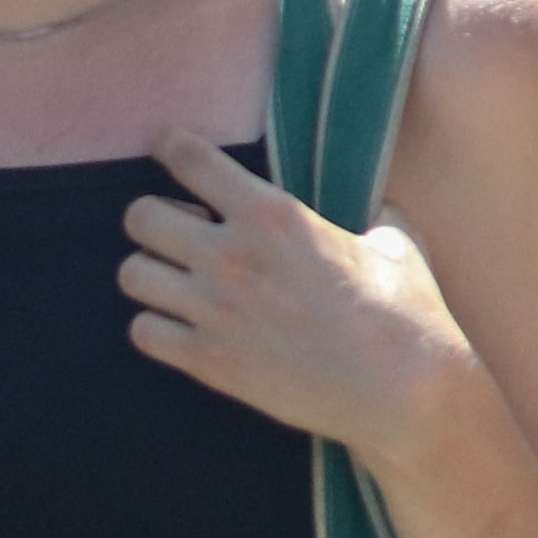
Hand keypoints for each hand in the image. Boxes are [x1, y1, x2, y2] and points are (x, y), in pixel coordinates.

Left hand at [116, 135, 468, 448]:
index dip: (170, 147)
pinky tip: (180, 326)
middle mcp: (231, 256)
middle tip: (180, 229)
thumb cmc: (405, 311)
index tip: (168, 148)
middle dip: (155, 217)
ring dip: (150, 271)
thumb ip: (369, 217)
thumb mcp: (394, 241)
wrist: (401, 389)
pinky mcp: (210, 362)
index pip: (189, 159)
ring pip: (132, 274)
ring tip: (175, 279)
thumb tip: (375, 212)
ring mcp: (215, 312)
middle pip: (140, 216)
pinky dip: (156, 326)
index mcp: (273, 214)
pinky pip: (143, 332)